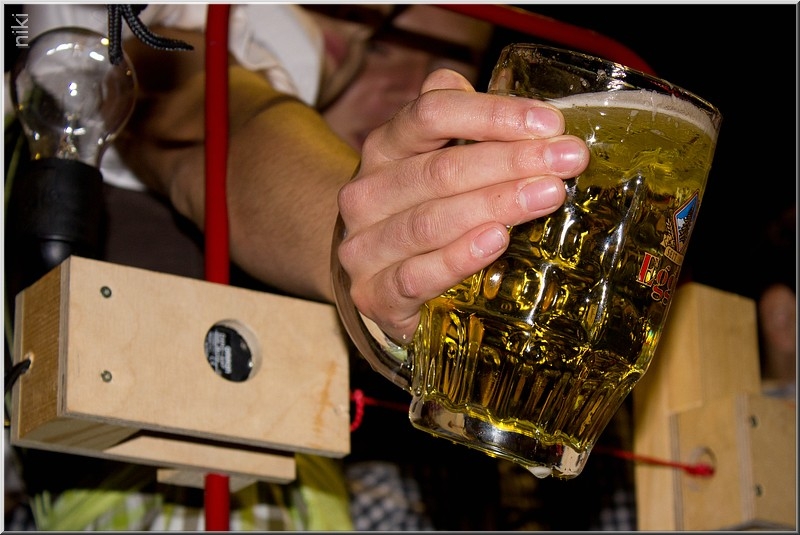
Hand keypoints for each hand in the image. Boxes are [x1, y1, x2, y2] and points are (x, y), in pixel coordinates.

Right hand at [336, 69, 589, 342]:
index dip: (494, 114)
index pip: (432, 113)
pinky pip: (416, 275)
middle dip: (511, 161)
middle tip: (568, 161)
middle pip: (439, 169)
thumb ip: (468, 129)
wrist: (377, 286)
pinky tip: (496, 241)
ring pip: (430, 221)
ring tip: (549, 195)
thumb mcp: (433, 164)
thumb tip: (535, 116)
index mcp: (384, 148)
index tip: (551, 123)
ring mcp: (364, 247)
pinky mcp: (374, 295)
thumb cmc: (419, 215)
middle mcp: (367, 193)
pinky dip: (458, 258)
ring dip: (495, 205)